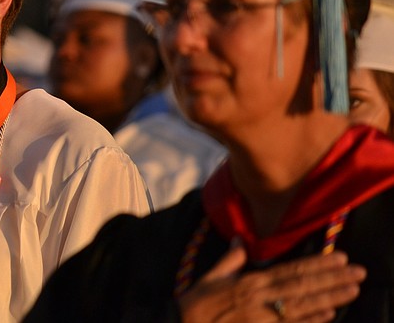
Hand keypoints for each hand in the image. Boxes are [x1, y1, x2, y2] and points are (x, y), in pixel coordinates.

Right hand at [179, 246, 364, 321]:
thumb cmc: (198, 304)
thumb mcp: (211, 277)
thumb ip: (230, 260)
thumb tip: (240, 240)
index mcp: (249, 282)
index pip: (289, 270)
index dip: (315, 264)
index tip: (337, 257)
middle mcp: (260, 298)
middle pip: (302, 286)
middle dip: (331, 278)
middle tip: (357, 272)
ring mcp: (263, 318)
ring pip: (302, 305)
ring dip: (330, 297)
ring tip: (352, 289)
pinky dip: (311, 321)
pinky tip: (330, 314)